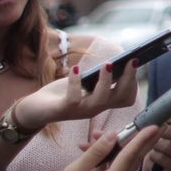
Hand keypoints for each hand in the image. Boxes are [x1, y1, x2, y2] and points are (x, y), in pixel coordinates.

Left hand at [14, 59, 139, 129]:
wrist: (35, 109)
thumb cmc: (62, 93)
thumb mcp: (84, 82)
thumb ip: (97, 76)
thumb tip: (113, 61)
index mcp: (102, 102)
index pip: (126, 98)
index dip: (133, 83)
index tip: (134, 62)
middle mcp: (95, 108)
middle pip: (120, 98)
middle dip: (128, 79)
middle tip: (132, 60)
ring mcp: (81, 111)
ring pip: (100, 99)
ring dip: (105, 81)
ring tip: (108, 64)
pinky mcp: (64, 109)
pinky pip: (74, 99)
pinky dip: (75, 82)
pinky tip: (76, 69)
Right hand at [27, 126, 159, 170]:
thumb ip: (95, 153)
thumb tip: (113, 134)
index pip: (129, 159)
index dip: (141, 140)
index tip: (154, 125)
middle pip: (131, 161)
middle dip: (136, 140)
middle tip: (145, 122)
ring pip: (121, 164)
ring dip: (113, 147)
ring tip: (95, 134)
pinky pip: (112, 170)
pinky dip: (105, 158)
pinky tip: (90, 148)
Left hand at [144, 110, 170, 170]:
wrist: (162, 162)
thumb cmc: (169, 137)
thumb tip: (168, 107)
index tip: (169, 117)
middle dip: (165, 130)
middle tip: (156, 130)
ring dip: (157, 143)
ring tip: (154, 142)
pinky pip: (166, 160)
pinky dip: (156, 155)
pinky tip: (155, 154)